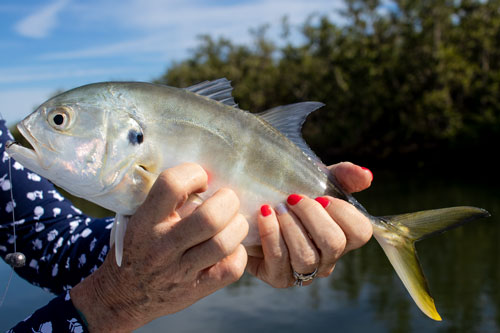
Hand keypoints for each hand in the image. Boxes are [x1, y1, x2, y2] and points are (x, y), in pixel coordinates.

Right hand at [70, 163, 247, 331]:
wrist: (123, 297)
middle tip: (226, 199)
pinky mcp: (197, 289)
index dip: (194, 174)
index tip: (201, 180)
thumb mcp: (139, 219)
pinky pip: (232, 269)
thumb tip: (207, 176)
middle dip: (227, 201)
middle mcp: (163, 246)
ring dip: (237, 226)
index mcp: (146, 222)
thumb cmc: (136, 248)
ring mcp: (181, 271)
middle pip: (210, 217)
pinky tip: (232, 247)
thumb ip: (166, 200)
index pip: (172, 185)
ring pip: (224, 242)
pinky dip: (239, 253)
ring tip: (233, 222)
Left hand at [246, 162, 372, 287]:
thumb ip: (343, 175)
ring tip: (277, 207)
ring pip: (306, 257)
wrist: (252, 209)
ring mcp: (304, 272)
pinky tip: (264, 215)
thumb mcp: (318, 181)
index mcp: (343, 236)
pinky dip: (271, 234)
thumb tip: (367, 174)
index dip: (343, 213)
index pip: (361, 232)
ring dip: (290, 226)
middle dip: (312, 216)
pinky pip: (279, 261)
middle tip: (292, 198)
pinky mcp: (278, 277)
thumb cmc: (290, 198)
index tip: (321, 197)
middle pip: (334, 244)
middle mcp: (328, 259)